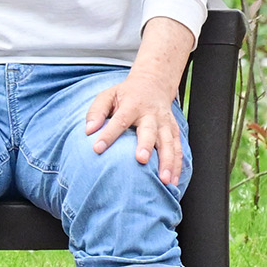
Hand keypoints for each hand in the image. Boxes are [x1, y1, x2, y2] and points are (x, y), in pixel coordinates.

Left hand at [84, 20, 194, 186]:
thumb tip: (88, 130)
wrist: (153, 85)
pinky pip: (178, 149)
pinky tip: (174, 181)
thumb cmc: (125, 95)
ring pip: (169, 143)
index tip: (97, 148)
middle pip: (150, 131)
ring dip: (168, 162)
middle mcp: (151, 115)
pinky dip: (178, 165)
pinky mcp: (174, 131)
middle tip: (141, 160)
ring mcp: (165, 124)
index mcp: (132, 105)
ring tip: (165, 180)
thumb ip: (96, 111)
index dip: (108, 135)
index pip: (119, 120)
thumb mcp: (107, 96)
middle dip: (146, 145)